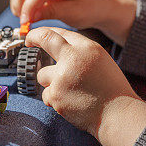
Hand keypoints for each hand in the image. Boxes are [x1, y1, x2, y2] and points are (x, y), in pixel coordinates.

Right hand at [8, 0, 135, 43]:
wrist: (101, 4)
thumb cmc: (92, 7)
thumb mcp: (75, 13)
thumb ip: (52, 12)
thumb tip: (31, 16)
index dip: (29, 7)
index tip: (25, 22)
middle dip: (19, 3)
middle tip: (23, 22)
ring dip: (18, 1)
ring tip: (26, 18)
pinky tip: (29, 12)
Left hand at [26, 27, 145, 145]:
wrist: (116, 113)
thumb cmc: (111, 90)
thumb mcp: (101, 61)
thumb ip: (81, 53)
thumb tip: (58, 48)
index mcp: (88, 48)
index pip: (61, 32)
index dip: (47, 33)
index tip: (39, 36)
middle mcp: (73, 58)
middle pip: (45, 39)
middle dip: (33, 38)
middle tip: (29, 42)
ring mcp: (62, 76)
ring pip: (42, 75)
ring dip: (51, 83)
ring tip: (71, 91)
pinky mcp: (55, 94)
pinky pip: (46, 94)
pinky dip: (55, 99)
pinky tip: (71, 102)